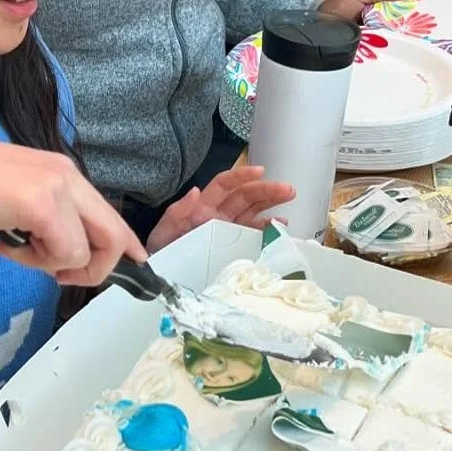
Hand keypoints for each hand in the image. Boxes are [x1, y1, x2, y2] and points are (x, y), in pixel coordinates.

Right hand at [0, 132, 145, 288]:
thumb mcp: (16, 199)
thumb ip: (45, 219)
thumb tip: (62, 252)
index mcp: (63, 174)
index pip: (110, 214)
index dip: (128, 243)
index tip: (139, 262)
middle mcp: (68, 176)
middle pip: (113, 235)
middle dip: (94, 269)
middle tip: (58, 274)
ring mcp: (58, 187)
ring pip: (86, 250)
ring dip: (50, 264)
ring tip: (16, 249)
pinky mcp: (42, 203)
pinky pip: (63, 252)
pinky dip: (36, 261)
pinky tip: (7, 245)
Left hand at [146, 164, 294, 253]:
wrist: (162, 279)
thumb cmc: (161, 253)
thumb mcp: (163, 232)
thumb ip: (177, 212)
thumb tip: (193, 192)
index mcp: (202, 208)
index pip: (224, 185)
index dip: (241, 176)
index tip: (260, 171)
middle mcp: (217, 216)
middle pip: (245, 196)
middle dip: (266, 190)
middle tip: (287, 188)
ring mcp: (227, 230)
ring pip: (253, 211)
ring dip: (271, 203)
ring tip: (290, 197)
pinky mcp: (233, 246)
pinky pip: (253, 234)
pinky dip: (268, 228)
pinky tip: (280, 225)